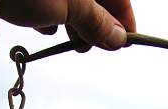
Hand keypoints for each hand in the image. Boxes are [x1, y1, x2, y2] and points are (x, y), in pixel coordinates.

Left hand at [0, 0, 135, 50]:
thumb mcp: (70, 6)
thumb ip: (97, 22)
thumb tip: (119, 39)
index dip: (123, 18)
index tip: (124, 43)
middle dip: (93, 23)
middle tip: (88, 46)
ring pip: (70, 1)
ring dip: (72, 22)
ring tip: (66, 40)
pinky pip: (47, 1)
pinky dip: (49, 14)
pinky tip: (43, 26)